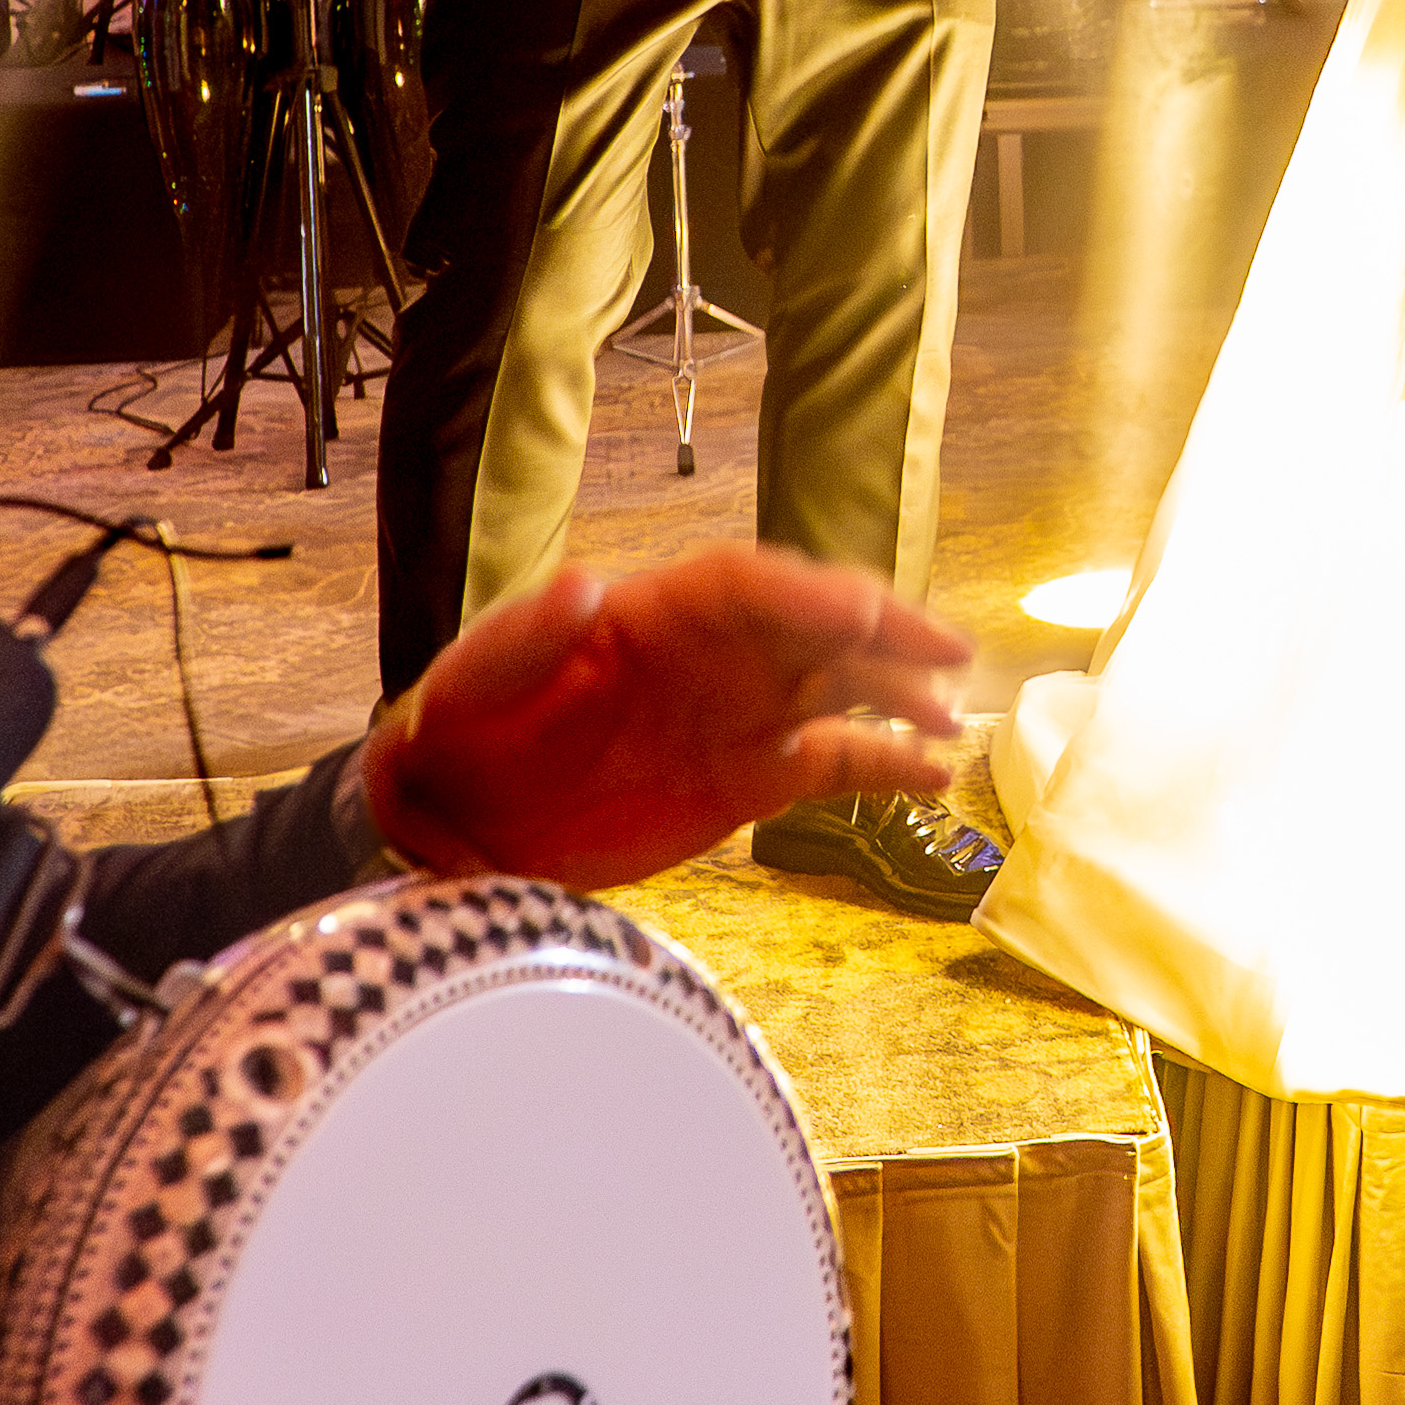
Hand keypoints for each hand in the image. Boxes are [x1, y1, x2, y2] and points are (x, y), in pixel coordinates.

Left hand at [362, 545, 969, 886]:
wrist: (453, 819)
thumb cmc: (460, 727)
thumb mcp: (473, 678)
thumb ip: (527, 637)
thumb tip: (583, 585)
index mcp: (653, 613)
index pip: (747, 587)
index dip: (805, 594)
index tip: (860, 609)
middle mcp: (710, 656)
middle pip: (813, 628)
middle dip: (883, 634)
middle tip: (948, 653)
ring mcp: (733, 717)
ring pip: (836, 691)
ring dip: (896, 697)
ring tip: (952, 718)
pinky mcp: (741, 783)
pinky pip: (826, 766)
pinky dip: (881, 768)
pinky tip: (932, 775)